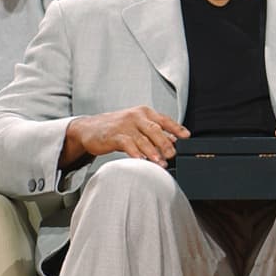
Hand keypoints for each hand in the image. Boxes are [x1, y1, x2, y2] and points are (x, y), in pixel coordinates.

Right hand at [62, 107, 189, 168]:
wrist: (89, 128)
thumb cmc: (116, 127)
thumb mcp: (137, 126)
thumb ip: (155, 132)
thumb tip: (174, 139)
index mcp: (144, 112)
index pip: (164, 119)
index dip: (176, 128)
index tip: (186, 136)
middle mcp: (136, 116)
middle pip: (155, 129)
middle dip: (166, 143)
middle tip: (173, 154)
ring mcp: (125, 125)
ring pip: (143, 139)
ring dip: (153, 152)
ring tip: (160, 162)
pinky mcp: (114, 135)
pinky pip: (128, 145)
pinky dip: (136, 153)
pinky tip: (142, 161)